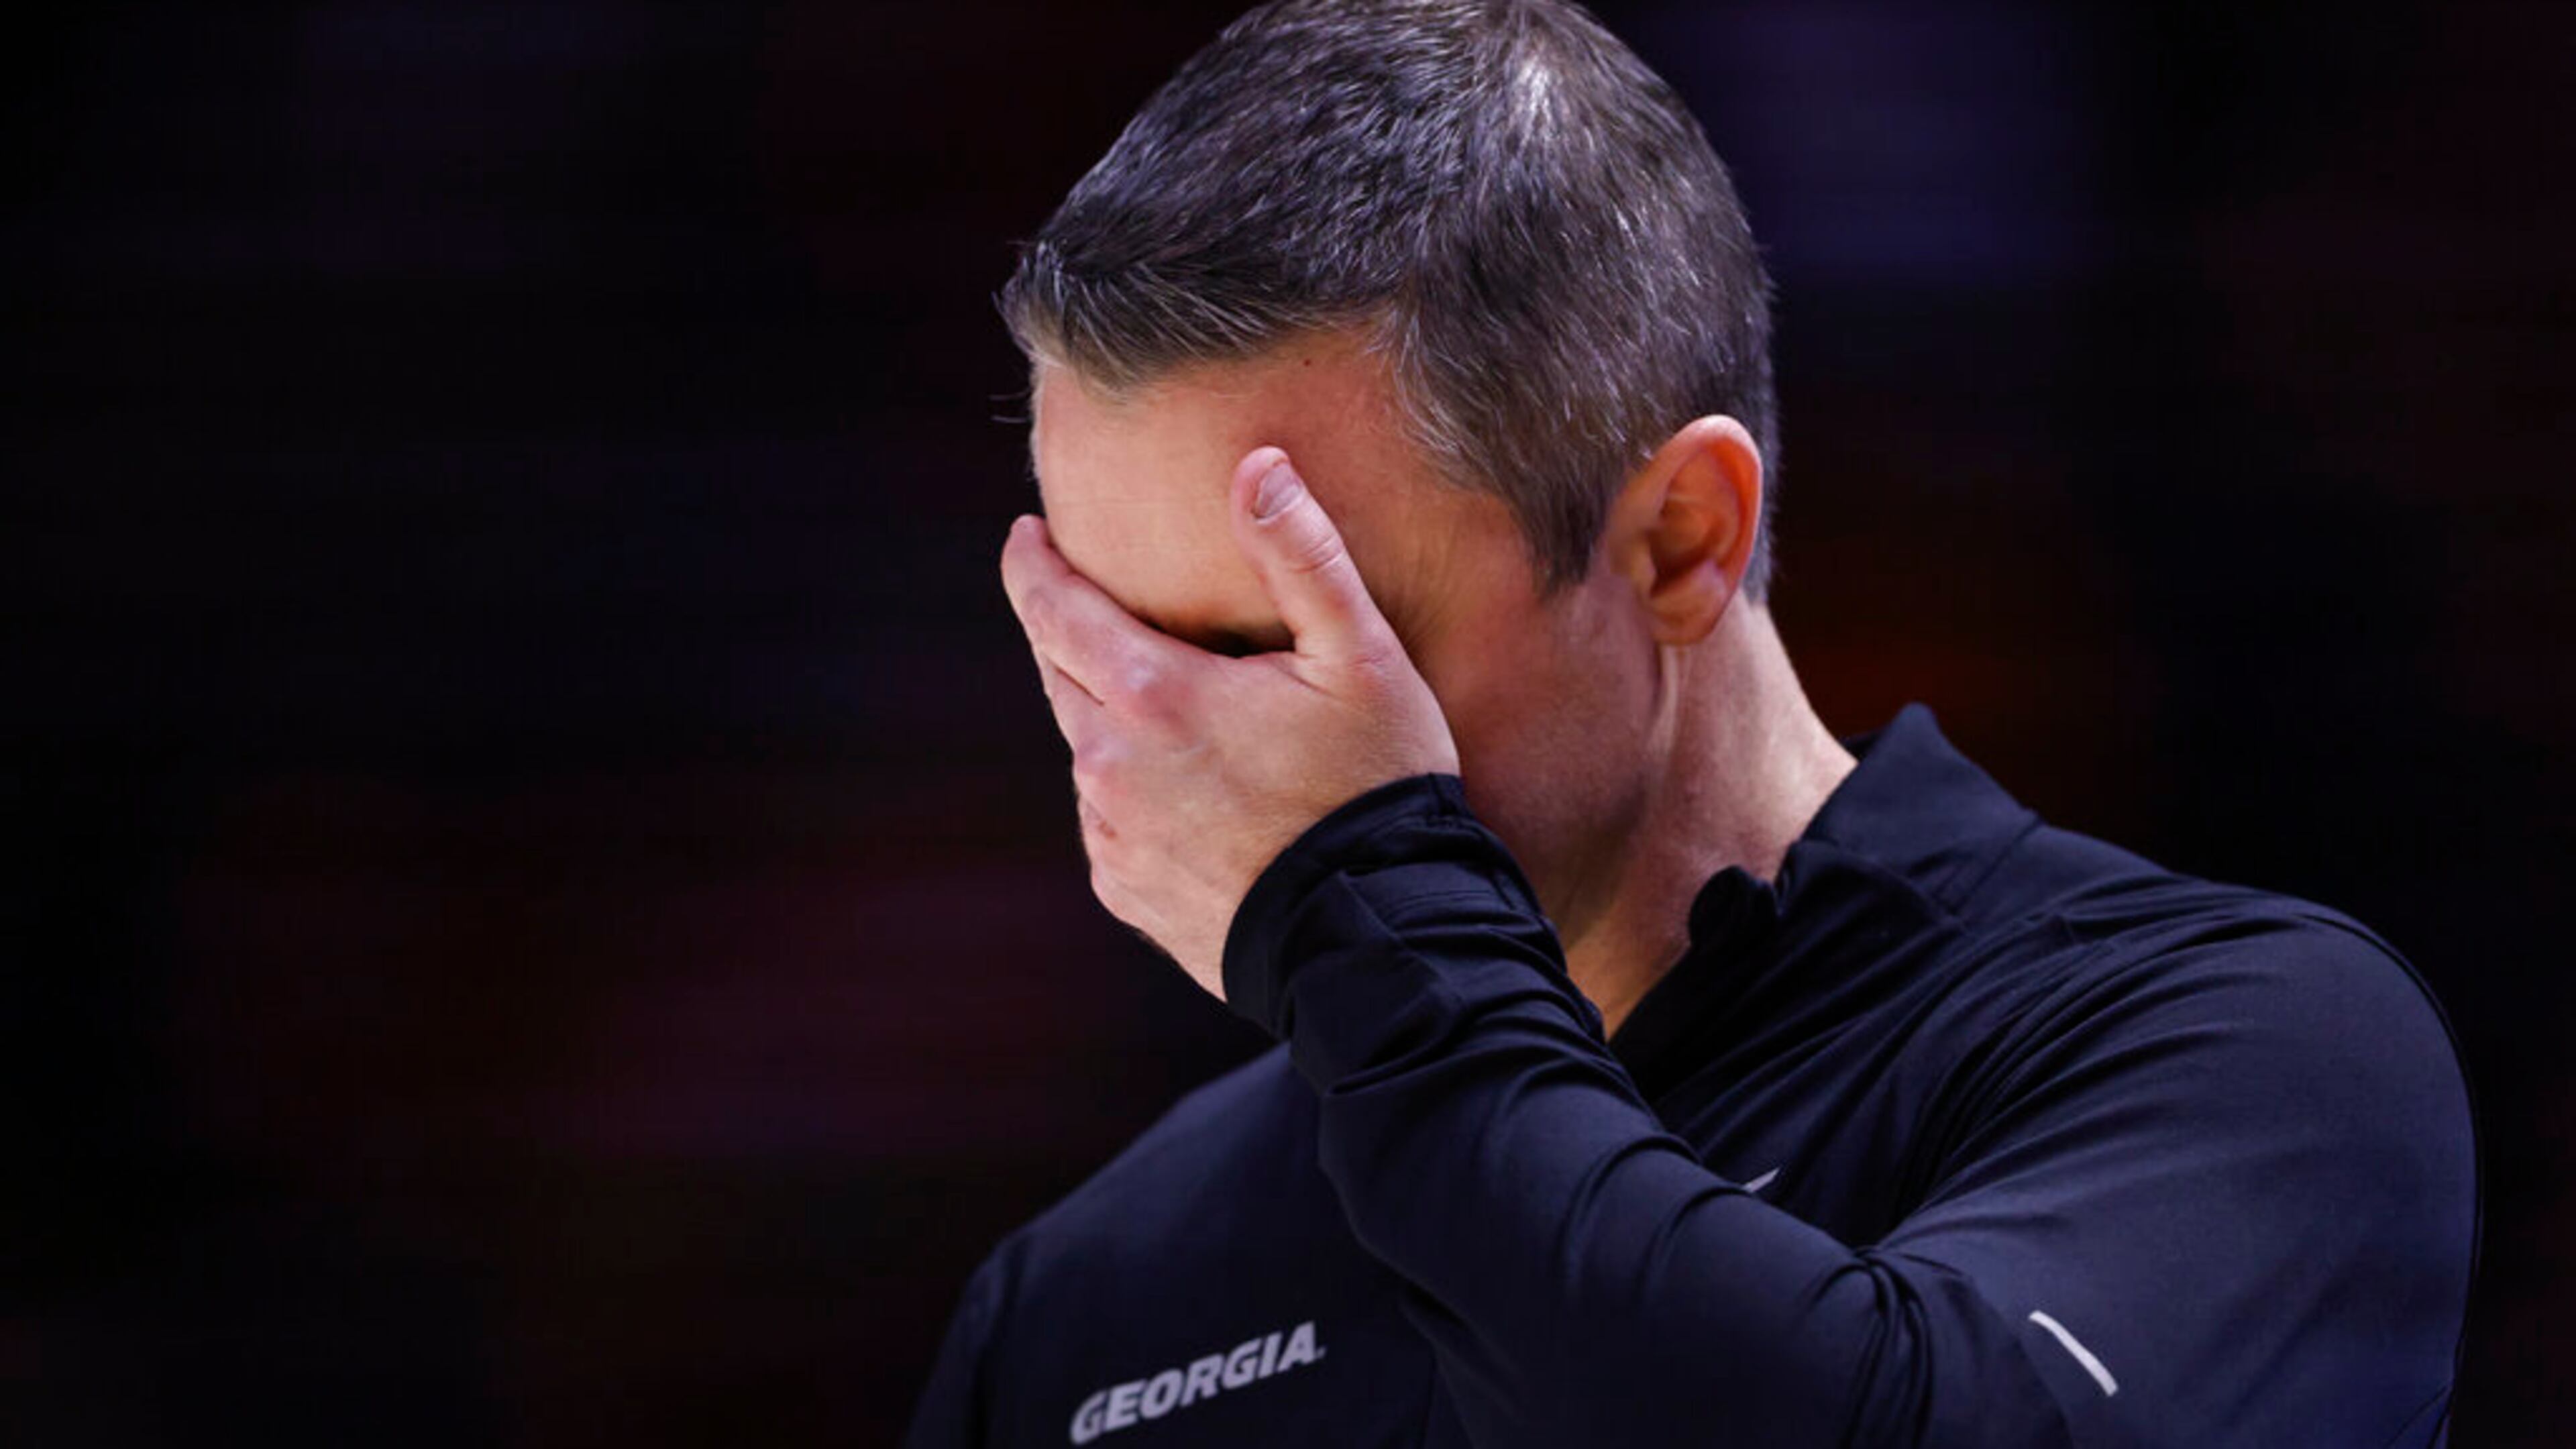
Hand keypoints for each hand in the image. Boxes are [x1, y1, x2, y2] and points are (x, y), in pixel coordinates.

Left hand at [1000, 447, 1459, 997]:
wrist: (1378, 937)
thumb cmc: (1377, 786)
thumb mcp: (1360, 657)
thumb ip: (1301, 553)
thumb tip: (1258, 463)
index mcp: (1154, 695)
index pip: (1053, 609)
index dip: (1032, 564)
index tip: (1024, 533)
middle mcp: (1108, 766)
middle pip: (1059, 674)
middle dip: (1069, 631)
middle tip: (1093, 603)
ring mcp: (1111, 834)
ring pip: (1085, 748)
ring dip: (1110, 716)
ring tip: (1171, 706)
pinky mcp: (1124, 888)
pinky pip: (1107, 816)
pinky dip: (1131, 788)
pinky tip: (1191, 790)